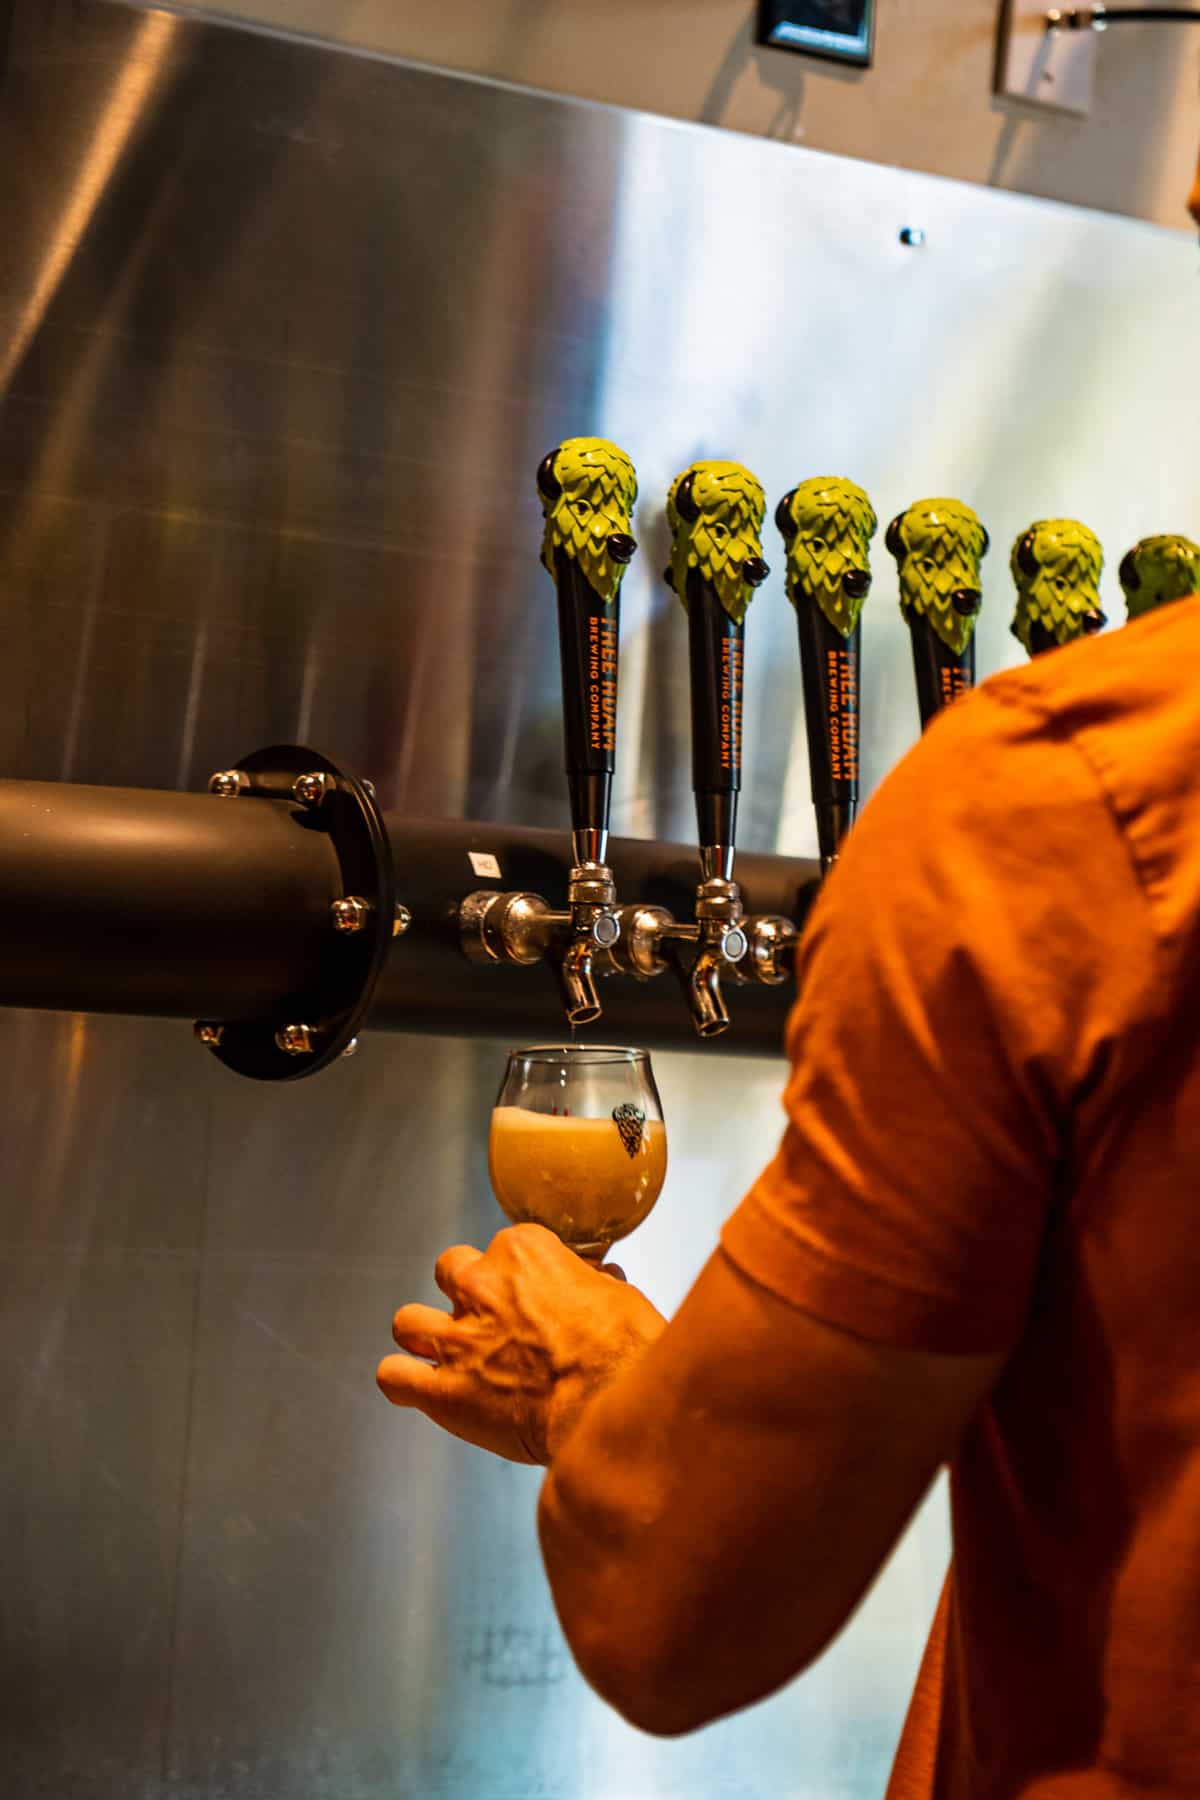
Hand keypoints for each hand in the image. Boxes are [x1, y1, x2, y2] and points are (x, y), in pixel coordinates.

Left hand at [377, 1224, 665, 1464]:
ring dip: (423, 1334)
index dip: (518, 1275)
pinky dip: (401, 1381)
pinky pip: (394, 1376)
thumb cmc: (626, 1352)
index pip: (505, 1246)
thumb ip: (592, 1283)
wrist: (611, 1410)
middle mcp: (482, 1285)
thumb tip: (598, 1279)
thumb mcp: (620, 1297)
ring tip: (445, 1353)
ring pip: (407, 1321)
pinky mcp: (443, 1391)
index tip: (533, 1298)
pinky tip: (416, 1388)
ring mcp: (458, 1338)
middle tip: (490, 1323)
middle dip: (466, 1294)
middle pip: (450, 1270)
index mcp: (524, 1252)